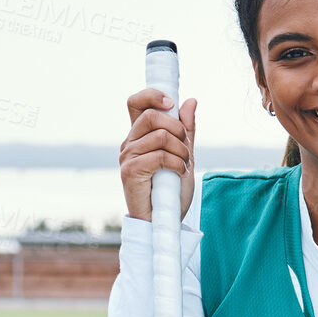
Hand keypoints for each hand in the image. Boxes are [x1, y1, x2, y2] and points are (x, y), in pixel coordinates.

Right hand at [120, 89, 196, 221]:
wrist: (164, 221)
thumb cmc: (171, 191)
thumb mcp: (184, 155)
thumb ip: (186, 130)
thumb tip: (190, 101)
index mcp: (139, 135)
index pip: (136, 102)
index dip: (152, 95)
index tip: (170, 103)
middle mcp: (129, 143)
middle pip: (152, 115)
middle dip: (178, 129)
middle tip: (186, 147)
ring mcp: (128, 157)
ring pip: (161, 135)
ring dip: (182, 151)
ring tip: (184, 165)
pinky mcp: (130, 171)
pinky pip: (161, 155)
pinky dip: (178, 164)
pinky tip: (180, 174)